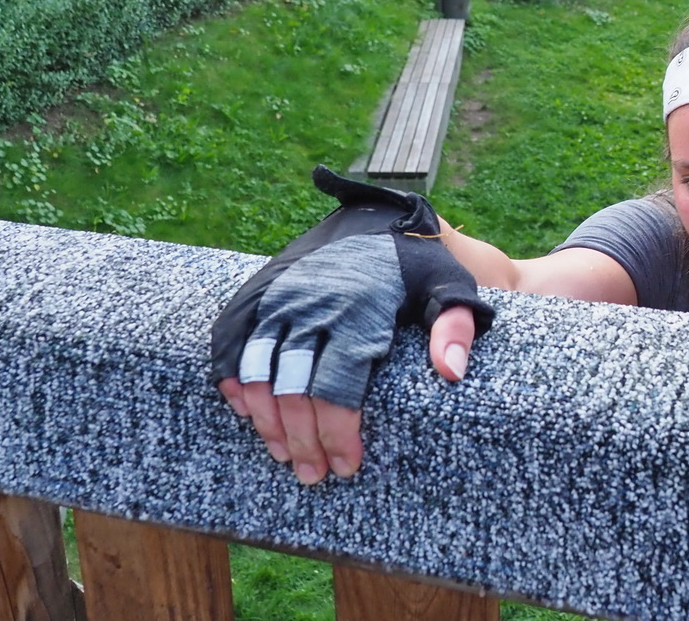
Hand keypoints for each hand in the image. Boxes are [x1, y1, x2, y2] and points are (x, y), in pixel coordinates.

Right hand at [210, 167, 493, 483]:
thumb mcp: (451, 288)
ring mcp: (282, 294)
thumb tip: (450, 372)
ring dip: (265, 419)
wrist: (378, 213)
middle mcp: (313, 302)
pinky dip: (234, 376)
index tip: (347, 466)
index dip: (337, 434)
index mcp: (360, 309)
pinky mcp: (262, 288)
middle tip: (314, 475)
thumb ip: (456, 328)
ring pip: (258, 369)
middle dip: (301, 441)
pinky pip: (233, 338)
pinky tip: (247, 410)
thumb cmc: (419, 262)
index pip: (337, 387)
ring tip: (283, 454)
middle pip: (293, 388)